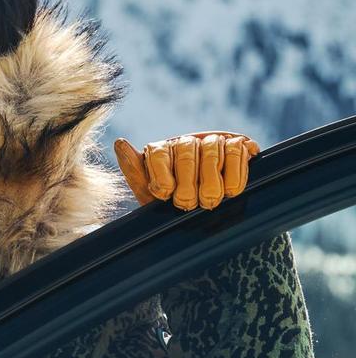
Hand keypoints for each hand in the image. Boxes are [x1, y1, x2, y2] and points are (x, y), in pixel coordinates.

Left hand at [114, 130, 258, 211]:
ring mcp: (212, 141)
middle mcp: (186, 142)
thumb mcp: (151, 196)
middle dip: (187, 182)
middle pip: (186, 151)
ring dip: (211, 179)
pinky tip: (231, 191)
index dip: (162, 176)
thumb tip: (120, 143)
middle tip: (189, 205)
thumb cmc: (174, 206)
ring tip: (210, 202)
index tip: (165, 196)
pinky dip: (235, 172)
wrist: (208, 215)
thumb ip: (135, 172)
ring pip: (212, 149)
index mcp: (162, 151)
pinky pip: (237, 149)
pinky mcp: (238, 144)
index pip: (158, 153)